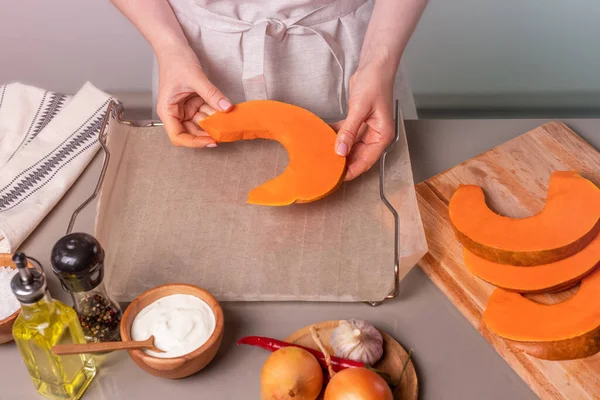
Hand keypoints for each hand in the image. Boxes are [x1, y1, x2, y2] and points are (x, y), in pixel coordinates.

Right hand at [156, 46, 232, 146]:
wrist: (174, 45)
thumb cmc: (176, 60)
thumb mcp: (195, 78)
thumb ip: (211, 94)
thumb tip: (226, 108)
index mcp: (168, 111)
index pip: (178, 136)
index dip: (194, 142)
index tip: (211, 141)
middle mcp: (176, 113)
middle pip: (192, 132)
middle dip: (208, 133)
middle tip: (225, 133)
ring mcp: (186, 108)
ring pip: (201, 123)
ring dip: (214, 123)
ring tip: (228, 123)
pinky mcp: (194, 102)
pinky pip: (206, 112)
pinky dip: (215, 113)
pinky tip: (226, 113)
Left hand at [333, 66, 394, 180]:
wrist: (374, 66)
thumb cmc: (374, 84)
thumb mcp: (360, 109)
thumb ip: (349, 131)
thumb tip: (340, 151)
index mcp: (382, 136)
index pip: (367, 160)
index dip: (352, 170)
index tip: (338, 178)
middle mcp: (375, 135)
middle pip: (358, 156)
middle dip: (343, 162)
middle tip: (326, 169)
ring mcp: (366, 129)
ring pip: (351, 146)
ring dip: (338, 150)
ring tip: (322, 157)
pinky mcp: (357, 121)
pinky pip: (346, 134)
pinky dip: (336, 136)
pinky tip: (324, 138)